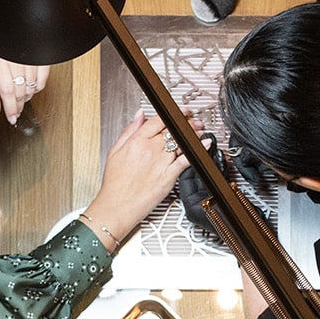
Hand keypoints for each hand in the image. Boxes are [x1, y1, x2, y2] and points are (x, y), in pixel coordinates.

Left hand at [0, 53, 49, 124]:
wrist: (9, 33)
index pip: (7, 91)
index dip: (10, 108)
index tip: (12, 118)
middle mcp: (15, 59)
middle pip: (20, 91)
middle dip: (17, 106)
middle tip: (15, 112)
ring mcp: (30, 58)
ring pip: (31, 88)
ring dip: (26, 98)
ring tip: (19, 97)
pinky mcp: (41, 59)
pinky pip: (42, 81)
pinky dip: (36, 88)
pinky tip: (29, 87)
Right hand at [82, 111, 190, 250]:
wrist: (117, 206)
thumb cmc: (115, 184)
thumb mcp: (115, 151)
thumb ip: (129, 131)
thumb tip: (139, 115)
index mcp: (136, 141)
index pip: (158, 120)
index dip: (173, 113)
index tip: (180, 111)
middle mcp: (150, 150)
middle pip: (173, 129)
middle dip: (186, 122)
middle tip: (192, 121)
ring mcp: (160, 163)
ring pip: (182, 142)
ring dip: (193, 134)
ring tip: (198, 131)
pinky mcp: (168, 176)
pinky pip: (186, 160)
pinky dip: (197, 151)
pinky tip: (204, 144)